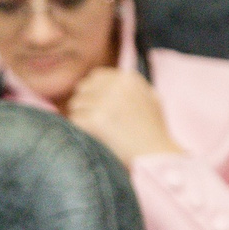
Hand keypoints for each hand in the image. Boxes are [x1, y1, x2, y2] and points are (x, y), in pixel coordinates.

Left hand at [66, 67, 182, 166]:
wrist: (154, 153)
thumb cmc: (153, 129)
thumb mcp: (149, 98)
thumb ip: (129, 87)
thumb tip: (101, 81)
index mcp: (128, 79)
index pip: (96, 76)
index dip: (92, 90)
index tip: (94, 103)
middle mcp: (116, 86)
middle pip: (82, 88)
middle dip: (84, 102)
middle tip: (91, 118)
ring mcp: (105, 102)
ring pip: (75, 104)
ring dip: (81, 116)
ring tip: (95, 130)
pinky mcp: (96, 120)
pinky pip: (74, 119)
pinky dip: (79, 129)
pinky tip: (92, 136)